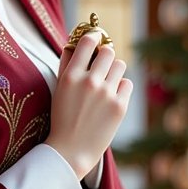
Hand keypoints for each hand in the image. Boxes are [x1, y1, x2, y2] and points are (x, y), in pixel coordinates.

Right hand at [45, 33, 132, 179]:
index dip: (94, 37)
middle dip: (105, 56)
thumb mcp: (59, 88)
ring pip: (120, 65)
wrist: (71, 151)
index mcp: (71, 76)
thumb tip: (76, 42)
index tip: (96, 39)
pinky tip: (111, 98)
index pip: (88, 42)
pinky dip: (121, 88)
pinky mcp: (120, 106)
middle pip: (108, 51)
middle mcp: (90, 82)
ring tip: (106, 84)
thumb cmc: (62, 118)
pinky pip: (127, 83)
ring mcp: (107, 94)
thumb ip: (67, 63)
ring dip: (114, 71)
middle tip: (101, 65)